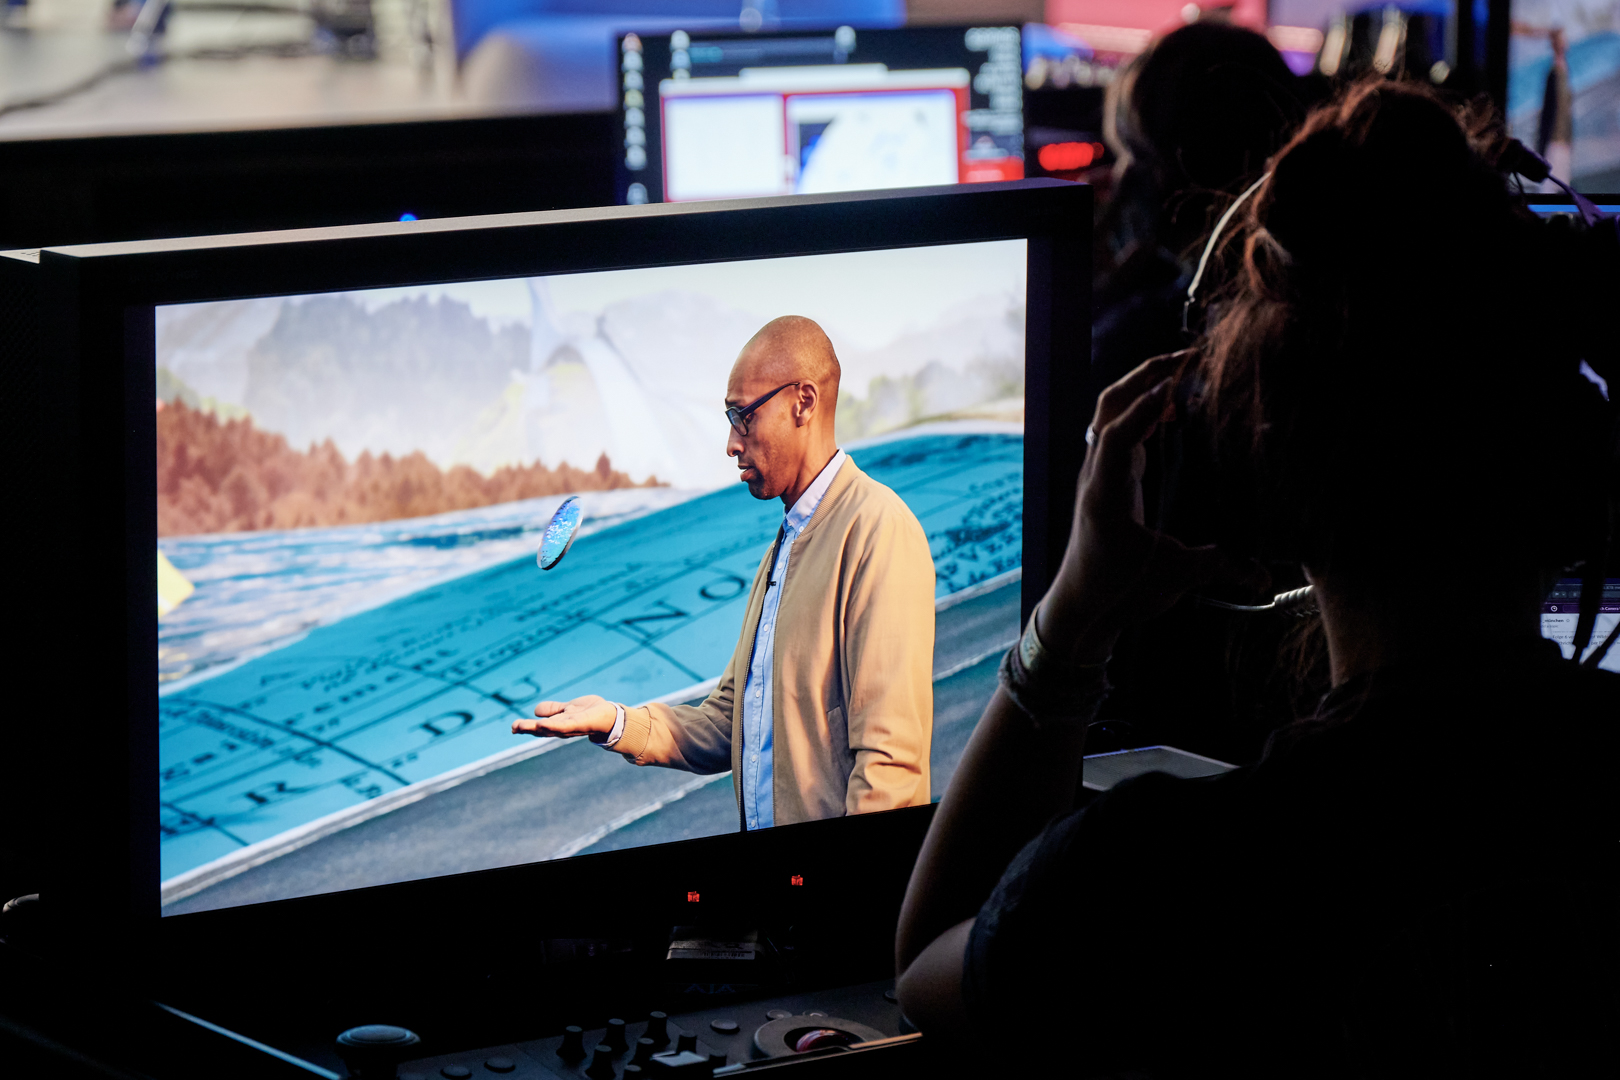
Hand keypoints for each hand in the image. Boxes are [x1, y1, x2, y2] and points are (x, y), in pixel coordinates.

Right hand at [512, 695, 616, 738]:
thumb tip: (535, 711)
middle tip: (514, 727)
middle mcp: (563, 728)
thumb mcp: (567, 709)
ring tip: (526, 726)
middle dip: (528, 729)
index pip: (540, 728)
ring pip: (552, 729)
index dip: (526, 728)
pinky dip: (554, 725)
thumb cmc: (589, 713)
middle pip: (543, 730)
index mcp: (558, 725)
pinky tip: (543, 724)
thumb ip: (553, 710)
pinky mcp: (581, 723)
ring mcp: (572, 727)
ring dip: (538, 729)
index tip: (513, 727)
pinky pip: (566, 725)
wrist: (611, 716)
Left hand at [1040, 350, 1263, 662]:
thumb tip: (1265, 575)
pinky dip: (1142, 410)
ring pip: (1109, 415)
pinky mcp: (1106, 479)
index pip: (1118, 436)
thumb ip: (1220, 568)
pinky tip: (1172, 411)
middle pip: (1108, 409)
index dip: (1145, 408)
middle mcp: (1096, 476)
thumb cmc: (1118, 591)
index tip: (1176, 386)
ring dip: (1140, 389)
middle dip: (1142, 377)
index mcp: (1106, 494)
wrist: (1081, 608)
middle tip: (1185, 358)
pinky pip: (1118, 430)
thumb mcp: (1174, 578)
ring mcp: (1098, 474)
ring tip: (1181, 374)